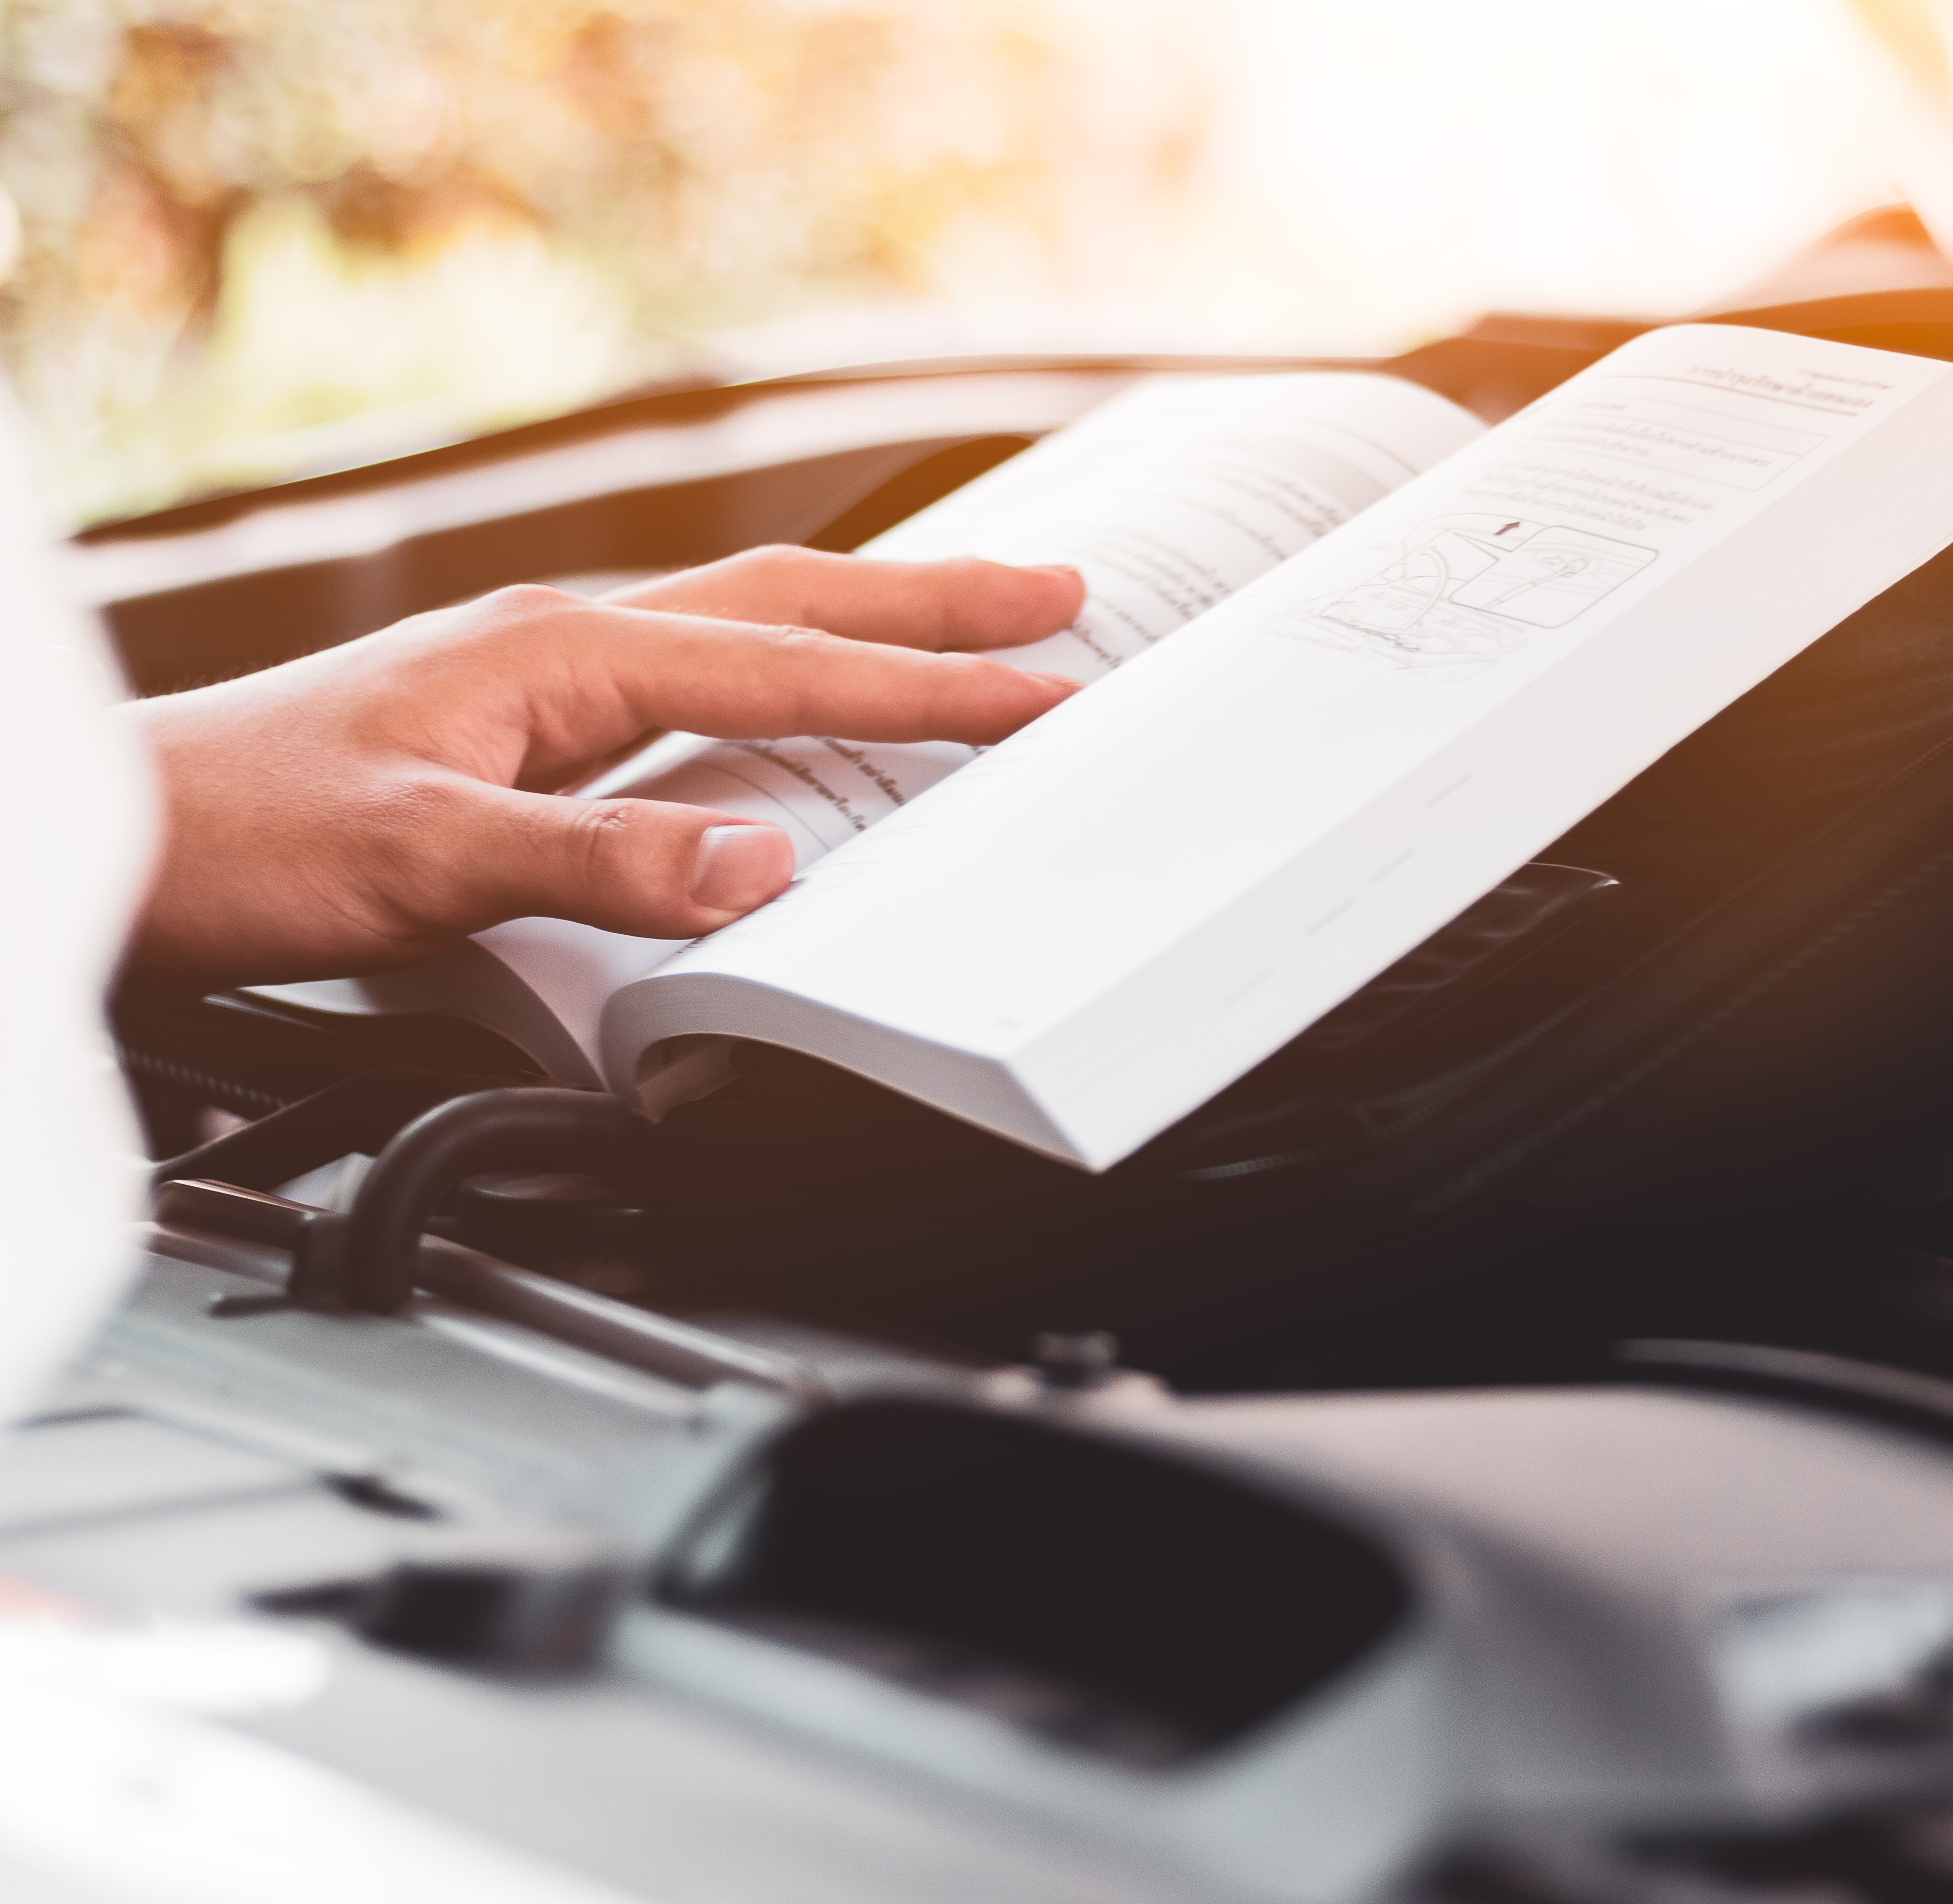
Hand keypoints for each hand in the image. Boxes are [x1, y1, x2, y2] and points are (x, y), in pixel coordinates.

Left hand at [125, 545, 1083, 984]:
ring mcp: (543, 674)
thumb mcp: (424, 863)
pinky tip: (798, 691)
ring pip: (747, 627)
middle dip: (932, 603)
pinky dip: (784, 667)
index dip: (924, 687)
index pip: (785, 669)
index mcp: (562, 658)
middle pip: (789, 605)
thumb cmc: (249, 842)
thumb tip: (759, 862)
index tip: (1039, 694)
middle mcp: (563, 644)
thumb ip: (600, 860)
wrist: (125, 835)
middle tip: (1056, 595)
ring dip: (867, 623)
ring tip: (966, 621)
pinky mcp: (523, 717)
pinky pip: (696, 675)